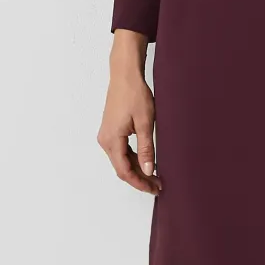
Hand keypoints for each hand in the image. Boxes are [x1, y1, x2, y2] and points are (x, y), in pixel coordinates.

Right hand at [99, 38, 161, 193]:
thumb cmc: (135, 94)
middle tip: (159, 185)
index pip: (125, 171)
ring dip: (137, 170)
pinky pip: (120, 152)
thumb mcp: (145, 123)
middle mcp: (105, 141)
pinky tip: (146, 162)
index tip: (155, 188)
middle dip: (140, 179)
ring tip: (156, 176)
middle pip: (122, 168)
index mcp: (112, 140)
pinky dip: (133, 160)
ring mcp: (106, 136)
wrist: (124, 75)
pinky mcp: (110, 131)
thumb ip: (147, 148)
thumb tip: (149, 170)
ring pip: (121, 161)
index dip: (140, 183)